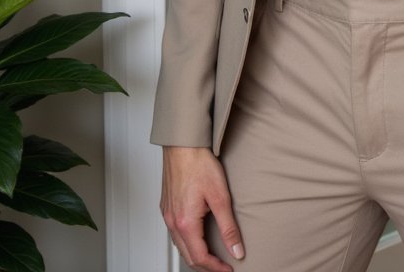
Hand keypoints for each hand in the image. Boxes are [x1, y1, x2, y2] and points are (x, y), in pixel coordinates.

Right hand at [161, 146, 243, 270]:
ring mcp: (167, 215)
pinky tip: (197, 236)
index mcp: (186, 223)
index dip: (216, 267)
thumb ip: (228, 227)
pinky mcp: (166, 207)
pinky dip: (187, 242)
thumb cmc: (199, 164)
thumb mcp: (220, 197)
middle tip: (223, 266)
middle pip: (188, 256)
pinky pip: (174, 233)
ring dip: (196, 254)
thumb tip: (236, 250)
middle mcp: (173, 222)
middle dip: (206, 265)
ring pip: (180, 246)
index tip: (229, 269)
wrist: (183, 144)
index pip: (200, 257)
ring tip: (213, 255)